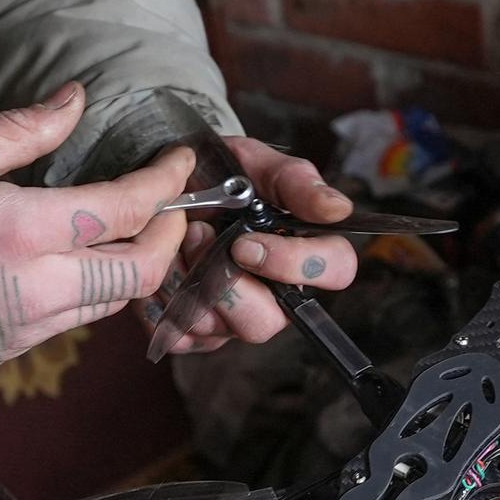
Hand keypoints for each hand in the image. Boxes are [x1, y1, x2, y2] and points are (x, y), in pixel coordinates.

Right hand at [0, 82, 191, 386]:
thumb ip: (19, 131)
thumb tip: (75, 100)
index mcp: (20, 230)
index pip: (124, 210)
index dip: (164, 184)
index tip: (179, 164)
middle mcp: (36, 288)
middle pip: (139, 272)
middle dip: (168, 238)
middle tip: (170, 208)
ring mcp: (27, 329)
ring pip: (112, 304)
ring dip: (134, 268)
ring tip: (134, 235)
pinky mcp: (12, 353)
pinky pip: (73, 321)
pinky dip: (93, 291)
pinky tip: (80, 265)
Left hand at [138, 138, 359, 353]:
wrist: (170, 184)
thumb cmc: (222, 177)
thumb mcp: (258, 166)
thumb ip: (296, 183)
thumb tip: (337, 209)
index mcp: (301, 257)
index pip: (333, 272)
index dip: (296, 264)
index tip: (249, 242)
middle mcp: (272, 297)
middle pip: (267, 321)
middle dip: (229, 284)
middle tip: (201, 237)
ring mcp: (232, 320)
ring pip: (221, 330)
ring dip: (194, 285)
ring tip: (179, 242)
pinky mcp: (193, 332)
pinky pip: (181, 334)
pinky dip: (164, 299)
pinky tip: (162, 265)